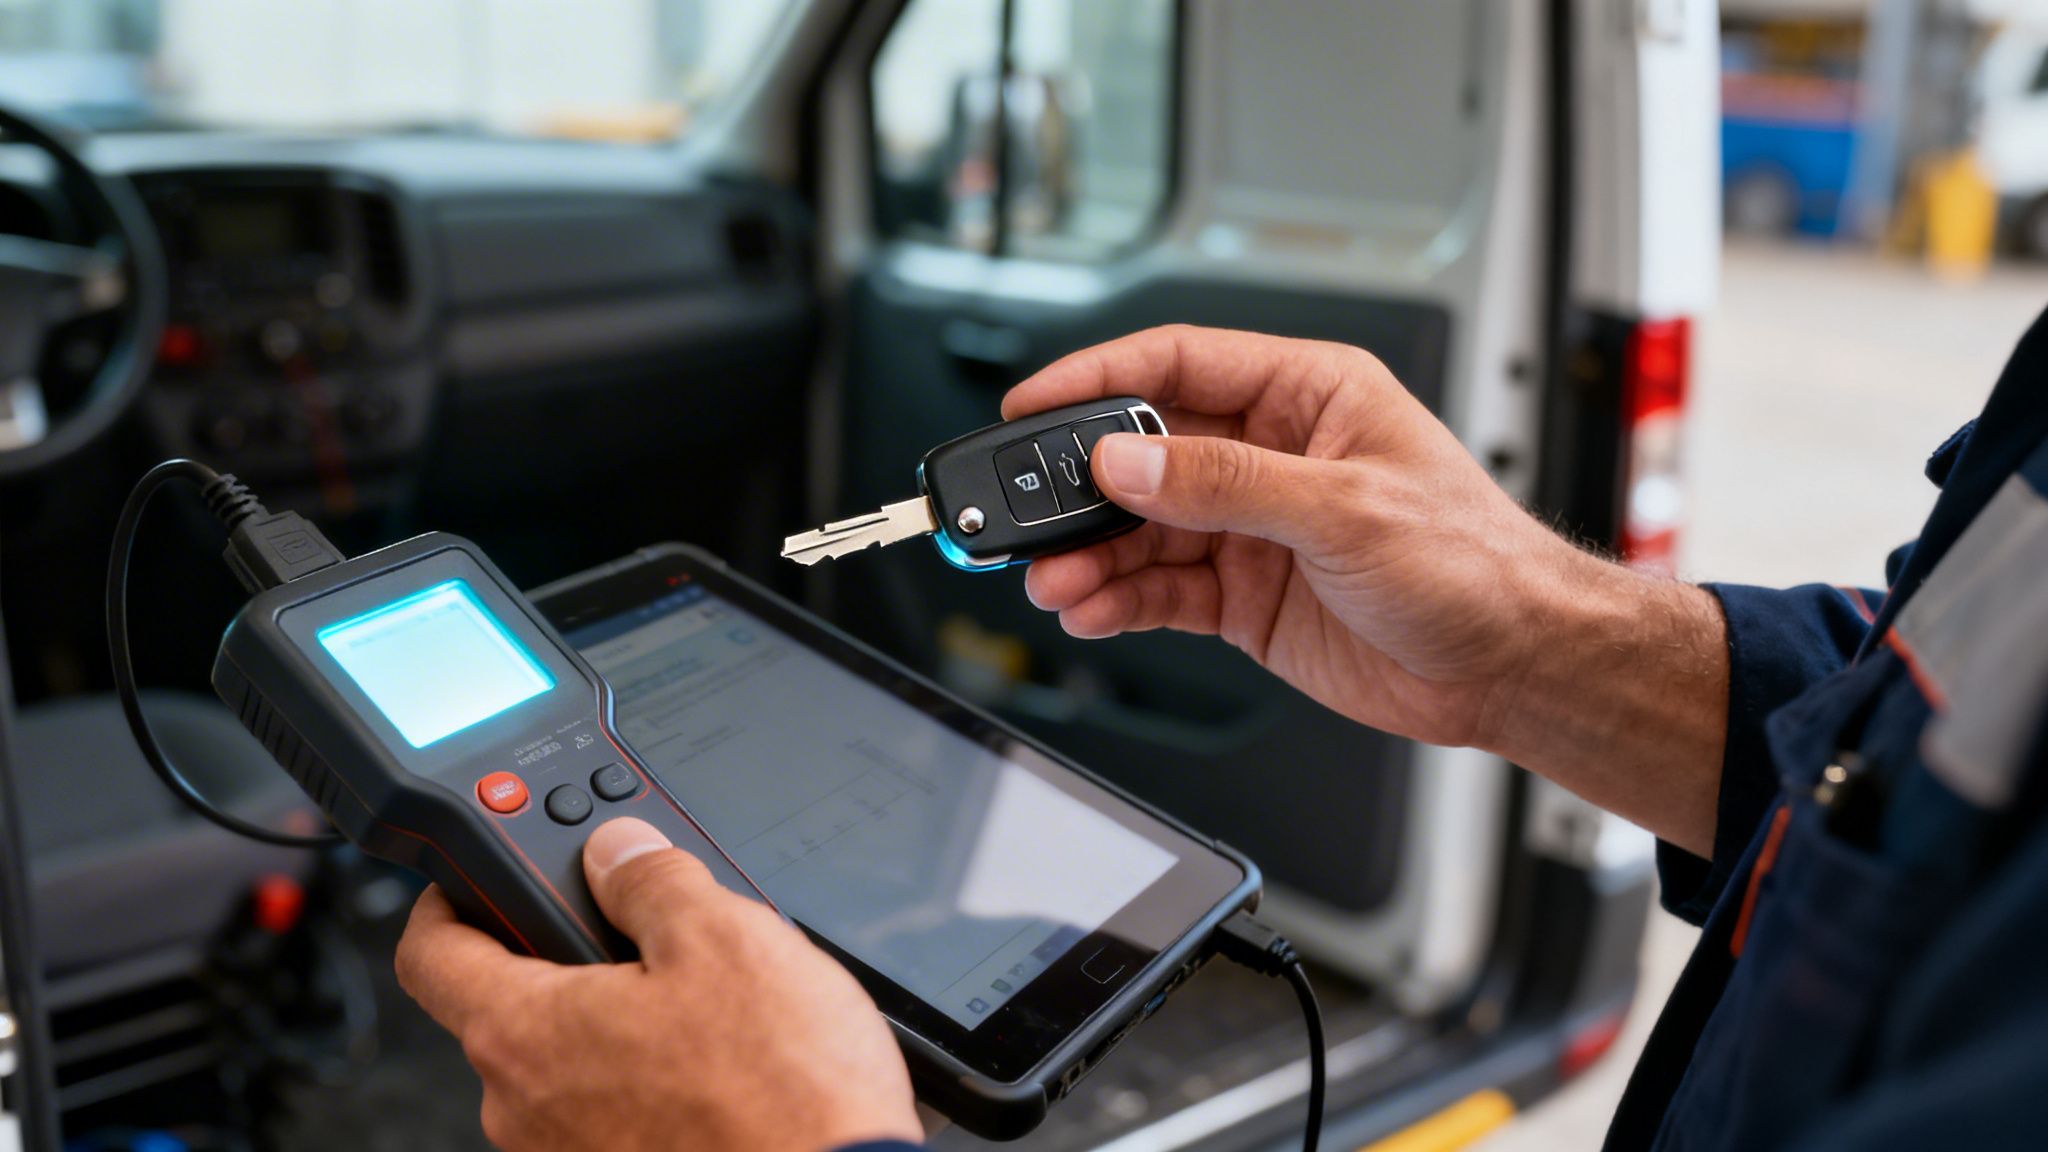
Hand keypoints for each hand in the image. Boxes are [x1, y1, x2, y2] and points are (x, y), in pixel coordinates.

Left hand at [395, 818, 919, 1151]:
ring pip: (574, 1053)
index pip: (430, 950)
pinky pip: (613, 1102)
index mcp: (525, 1031)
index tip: (474, 872)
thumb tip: (619, 850)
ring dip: (625, 1012)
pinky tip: (724, 1056)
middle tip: (645, 919)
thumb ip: (652, 878)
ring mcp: (565, 1151)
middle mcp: (524, 1105)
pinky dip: (653, 1069)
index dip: (447, 894)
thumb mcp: (726, 937)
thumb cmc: (780, 1095)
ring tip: (712, 995)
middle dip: (574, 948)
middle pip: (514, 999)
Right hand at [1006, 326, 1727, 853]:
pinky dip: (1119, 602)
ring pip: (1143, 531)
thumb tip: (1128, 463)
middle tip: (1023, 514)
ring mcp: (1256, 529)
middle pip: (1144, 456)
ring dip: (1091, 556)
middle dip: (1080, 489)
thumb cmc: (1476, 565)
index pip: (1178, 366)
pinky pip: (1162, 590)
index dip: (1097, 380)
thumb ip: (1226, 485)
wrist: (1515, 667)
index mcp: (1308, 396)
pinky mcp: (1248, 597)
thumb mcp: (1344, 509)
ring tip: (1054, 582)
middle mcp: (1274, 456)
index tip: (1032, 404)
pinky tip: (1091, 610)